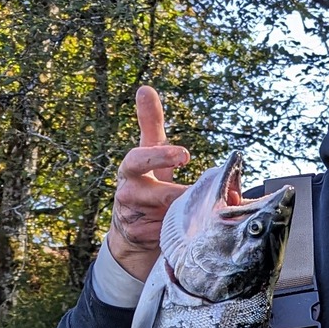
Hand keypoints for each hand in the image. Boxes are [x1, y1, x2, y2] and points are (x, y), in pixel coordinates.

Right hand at [106, 86, 190, 281]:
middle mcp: (127, 192)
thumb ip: (150, 123)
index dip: (160, 155)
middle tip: (198, 192)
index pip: (139, 159)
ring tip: (201, 211)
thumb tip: (144, 89)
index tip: (184, 154)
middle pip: (150, 192)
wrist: (132, 230)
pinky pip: (165, 235)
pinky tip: (190, 230)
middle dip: (173, 192)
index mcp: (131, 169)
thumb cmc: (147, 183)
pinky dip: (180, 232)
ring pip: (162, 215)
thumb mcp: (151, 154)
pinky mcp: (138, 237)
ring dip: (182, 213)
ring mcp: (131, 216)